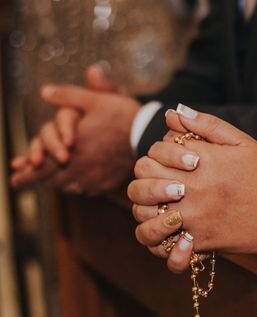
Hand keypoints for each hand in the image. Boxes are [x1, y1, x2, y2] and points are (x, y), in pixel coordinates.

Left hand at [11, 66, 140, 194]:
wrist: (149, 137)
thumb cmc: (123, 116)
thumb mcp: (95, 100)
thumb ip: (68, 96)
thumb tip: (44, 92)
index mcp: (72, 147)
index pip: (42, 166)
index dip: (26, 174)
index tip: (13, 180)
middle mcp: (80, 165)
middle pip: (51, 179)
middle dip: (34, 181)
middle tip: (20, 183)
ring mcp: (94, 177)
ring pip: (67, 186)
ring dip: (54, 184)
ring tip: (46, 183)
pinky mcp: (107, 183)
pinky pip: (86, 190)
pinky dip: (76, 187)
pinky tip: (75, 184)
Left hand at [128, 106, 256, 272]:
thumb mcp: (241, 141)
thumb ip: (207, 124)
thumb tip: (174, 113)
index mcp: (199, 160)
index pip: (154, 153)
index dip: (158, 155)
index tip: (173, 162)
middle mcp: (192, 188)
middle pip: (142, 181)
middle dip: (146, 181)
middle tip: (161, 185)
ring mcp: (194, 217)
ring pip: (144, 216)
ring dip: (146, 212)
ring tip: (161, 210)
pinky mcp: (201, 242)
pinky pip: (165, 247)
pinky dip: (162, 243)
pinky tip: (172, 235)